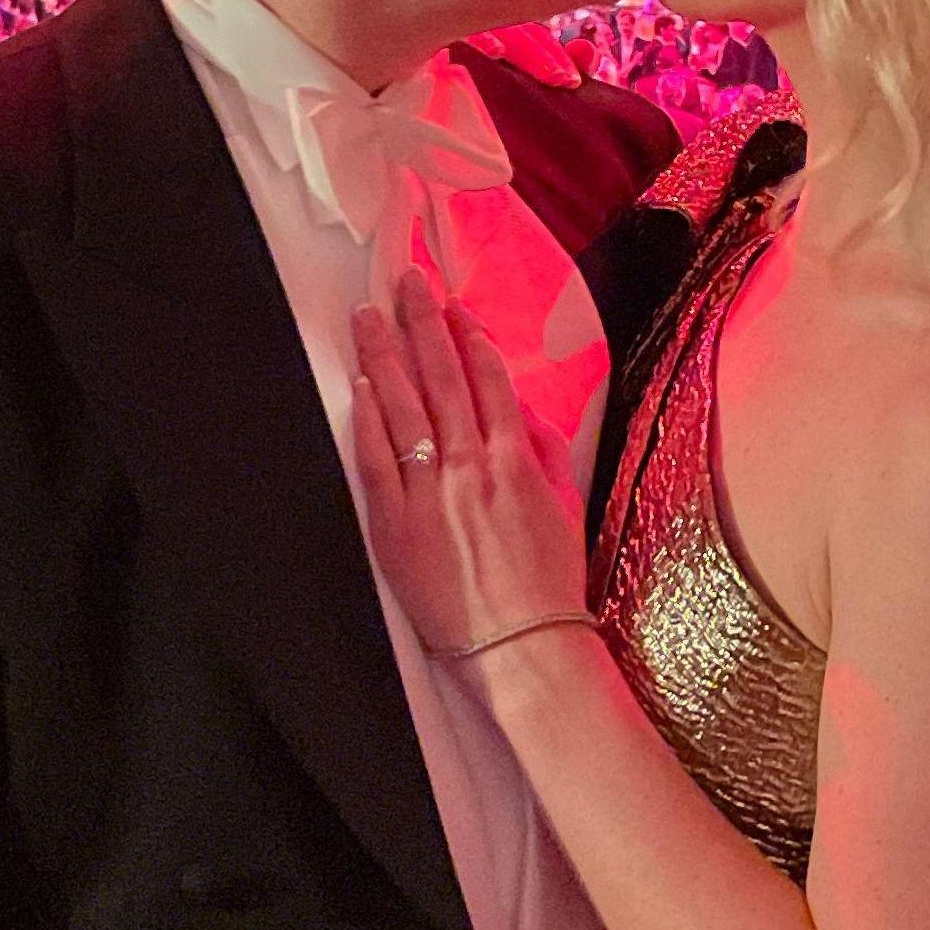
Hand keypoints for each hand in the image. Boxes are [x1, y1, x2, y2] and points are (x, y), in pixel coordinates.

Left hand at [350, 270, 584, 658]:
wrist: (520, 646)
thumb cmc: (546, 585)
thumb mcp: (566, 508)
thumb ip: (546, 452)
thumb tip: (525, 411)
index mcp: (517, 460)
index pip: (488, 378)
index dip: (466, 334)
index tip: (450, 305)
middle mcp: (473, 466)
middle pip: (442, 376)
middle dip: (422, 322)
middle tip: (405, 283)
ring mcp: (431, 493)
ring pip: (404, 406)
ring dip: (386, 354)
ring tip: (369, 317)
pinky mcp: (396, 524)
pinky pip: (378, 458)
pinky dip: (370, 417)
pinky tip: (363, 386)